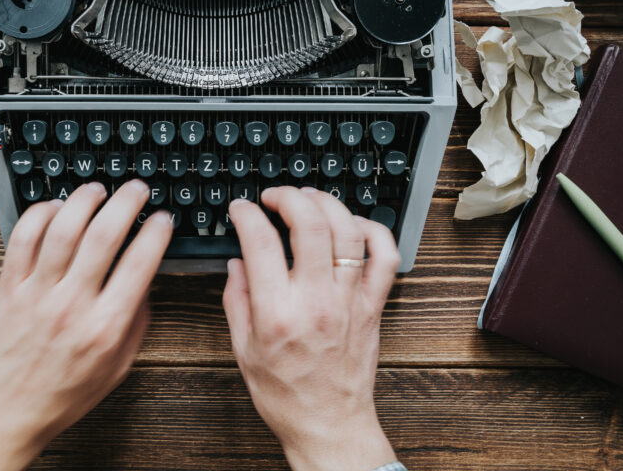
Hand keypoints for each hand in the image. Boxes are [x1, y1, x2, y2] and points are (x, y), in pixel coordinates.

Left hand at [0, 180, 172, 470]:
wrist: (7, 411)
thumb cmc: (62, 393)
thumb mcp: (117, 367)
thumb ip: (136, 323)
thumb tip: (145, 282)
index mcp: (104, 326)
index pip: (140, 264)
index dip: (156, 233)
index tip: (162, 219)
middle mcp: (71, 305)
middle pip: (103, 235)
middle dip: (126, 202)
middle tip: (136, 189)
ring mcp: (36, 293)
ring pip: (62, 228)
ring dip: (84, 200)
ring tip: (97, 190)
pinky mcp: (8, 287)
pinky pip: (23, 238)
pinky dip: (41, 214)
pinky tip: (56, 208)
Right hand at [224, 187, 399, 470]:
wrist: (329, 425)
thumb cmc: (286, 395)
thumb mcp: (243, 349)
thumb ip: (237, 300)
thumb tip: (238, 262)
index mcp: (278, 313)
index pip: (260, 243)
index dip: (246, 215)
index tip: (240, 209)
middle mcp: (317, 302)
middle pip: (310, 226)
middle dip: (288, 197)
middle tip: (274, 196)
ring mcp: (350, 301)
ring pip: (349, 233)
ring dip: (328, 205)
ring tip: (309, 199)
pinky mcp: (373, 306)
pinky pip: (385, 257)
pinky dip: (374, 231)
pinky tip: (353, 225)